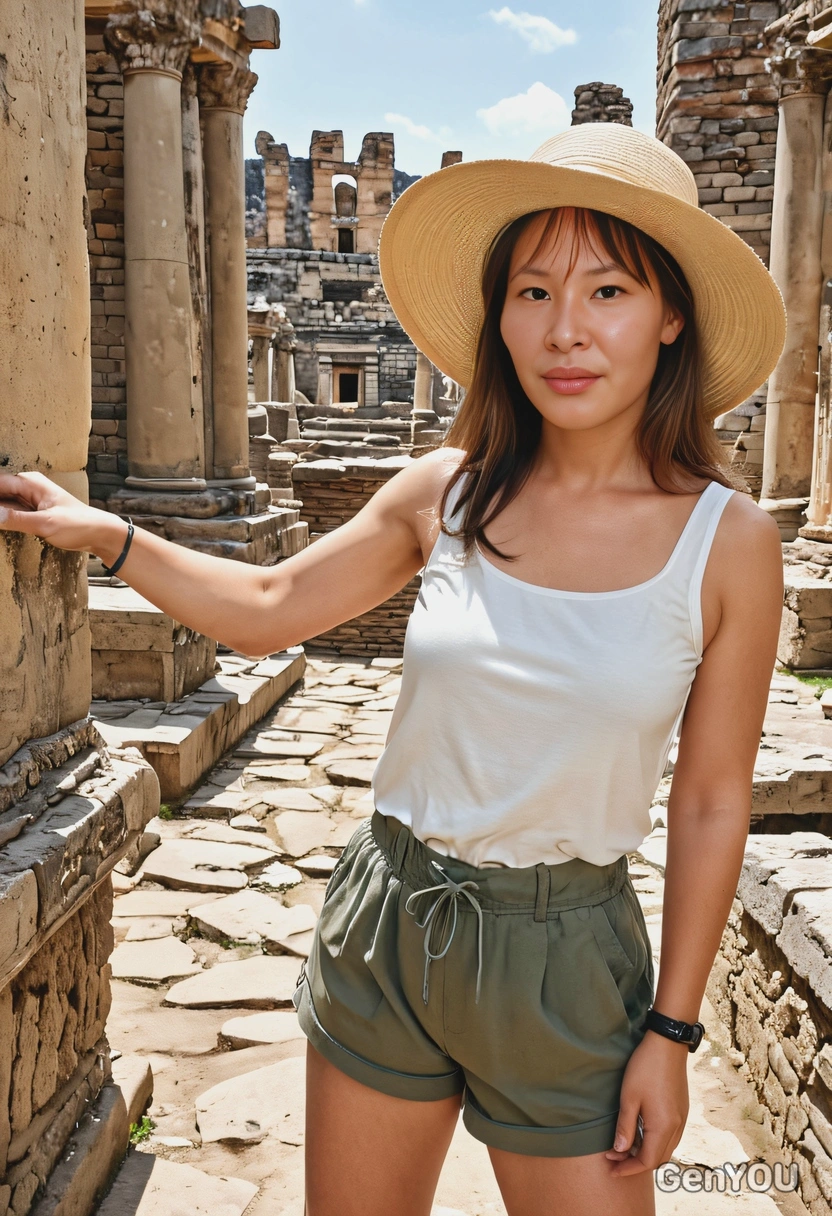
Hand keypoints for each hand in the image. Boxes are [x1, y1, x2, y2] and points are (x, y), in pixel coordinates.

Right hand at [0, 471, 124, 558]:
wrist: (100, 534)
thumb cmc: (79, 524)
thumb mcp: (46, 523)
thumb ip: (16, 519)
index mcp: (30, 482)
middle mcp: (28, 488)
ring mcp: (30, 500)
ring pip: (3, 503)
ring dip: (0, 513)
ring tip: (1, 524)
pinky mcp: (33, 513)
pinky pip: (11, 513)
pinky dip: (4, 519)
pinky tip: (2, 526)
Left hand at [604, 1030, 689, 1176]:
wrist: (667, 1044)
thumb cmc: (645, 1068)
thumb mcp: (629, 1098)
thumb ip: (625, 1127)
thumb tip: (620, 1151)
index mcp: (663, 1127)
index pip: (647, 1161)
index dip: (628, 1169)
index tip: (611, 1169)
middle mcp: (676, 1128)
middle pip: (658, 1158)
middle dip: (635, 1163)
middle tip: (613, 1157)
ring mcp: (681, 1119)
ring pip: (665, 1148)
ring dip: (645, 1152)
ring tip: (624, 1145)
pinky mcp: (681, 1110)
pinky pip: (669, 1136)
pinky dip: (654, 1141)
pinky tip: (639, 1132)